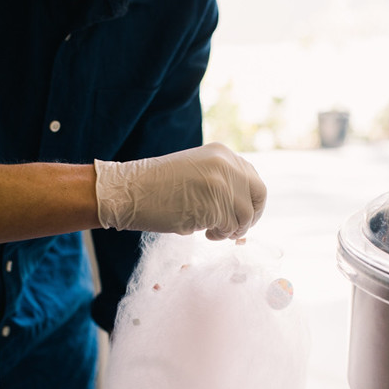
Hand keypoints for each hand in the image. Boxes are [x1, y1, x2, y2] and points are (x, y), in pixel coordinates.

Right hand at [94, 142, 265, 239]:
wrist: (129, 191)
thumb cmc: (156, 188)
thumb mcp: (195, 173)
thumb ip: (220, 182)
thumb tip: (243, 209)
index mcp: (222, 153)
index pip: (252, 178)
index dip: (250, 200)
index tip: (240, 215)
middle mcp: (226, 165)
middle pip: (259, 194)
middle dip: (252, 215)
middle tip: (236, 229)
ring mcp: (222, 184)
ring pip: (246, 215)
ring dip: (232, 229)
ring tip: (213, 232)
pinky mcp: (215, 206)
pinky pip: (230, 227)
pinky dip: (220, 235)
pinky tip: (205, 233)